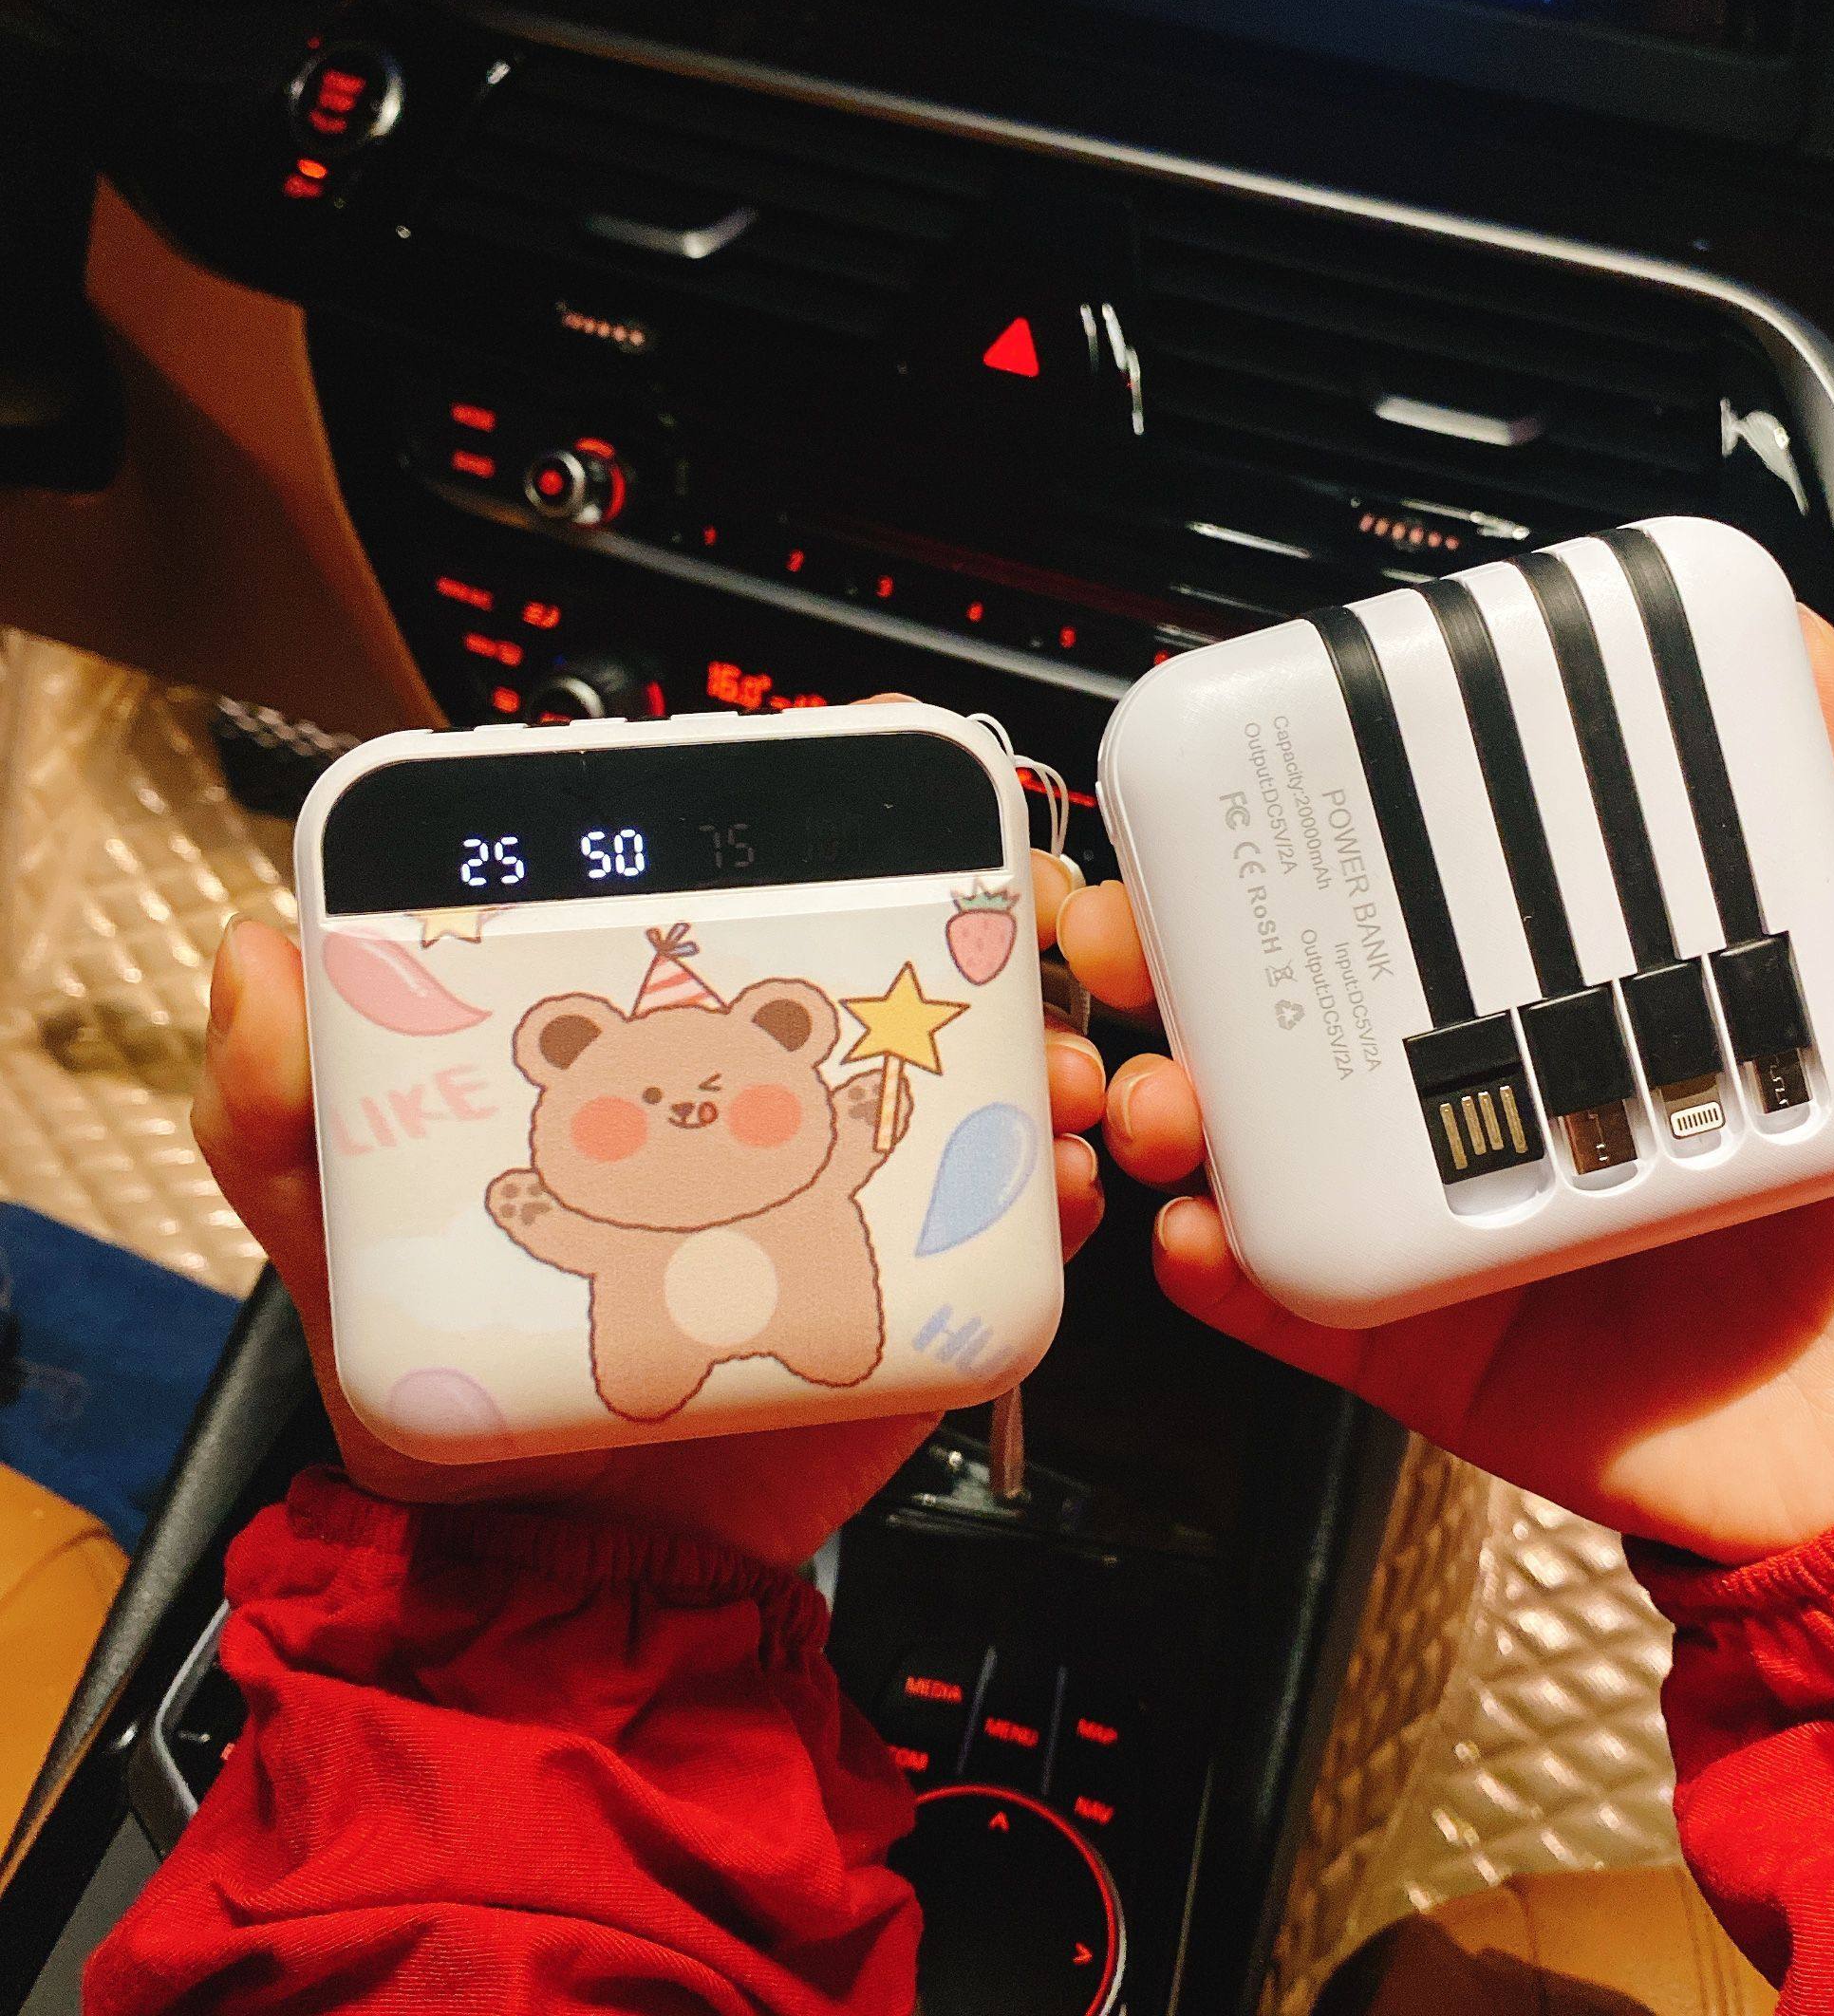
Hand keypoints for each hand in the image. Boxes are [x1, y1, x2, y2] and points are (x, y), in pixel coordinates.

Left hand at [192, 850, 1104, 1568]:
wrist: (582, 1577)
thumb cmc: (466, 1412)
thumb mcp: (350, 1249)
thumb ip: (284, 1115)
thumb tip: (258, 953)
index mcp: (645, 1059)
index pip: (721, 891)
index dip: (792, 804)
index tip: (840, 759)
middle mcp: (760, 1100)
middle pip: (892, 955)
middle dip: (978, 905)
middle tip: (1008, 903)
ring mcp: (850, 1185)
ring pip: (980, 1069)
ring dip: (1043, 1038)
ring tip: (1053, 1070)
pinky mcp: (916, 1281)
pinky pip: (1017, 1214)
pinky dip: (1066, 1185)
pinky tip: (1073, 1181)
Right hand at [1059, 613, 1833, 1563]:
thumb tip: (1791, 650)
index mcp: (1593, 994)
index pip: (1430, 889)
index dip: (1317, 829)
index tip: (1258, 775)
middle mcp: (1506, 1088)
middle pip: (1307, 1002)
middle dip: (1187, 954)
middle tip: (1143, 918)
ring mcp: (1458, 1217)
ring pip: (1270, 1141)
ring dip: (1174, 1100)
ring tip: (1168, 1087)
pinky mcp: (1435, 1342)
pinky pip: (1297, 1300)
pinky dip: (1222, 1265)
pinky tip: (1198, 1222)